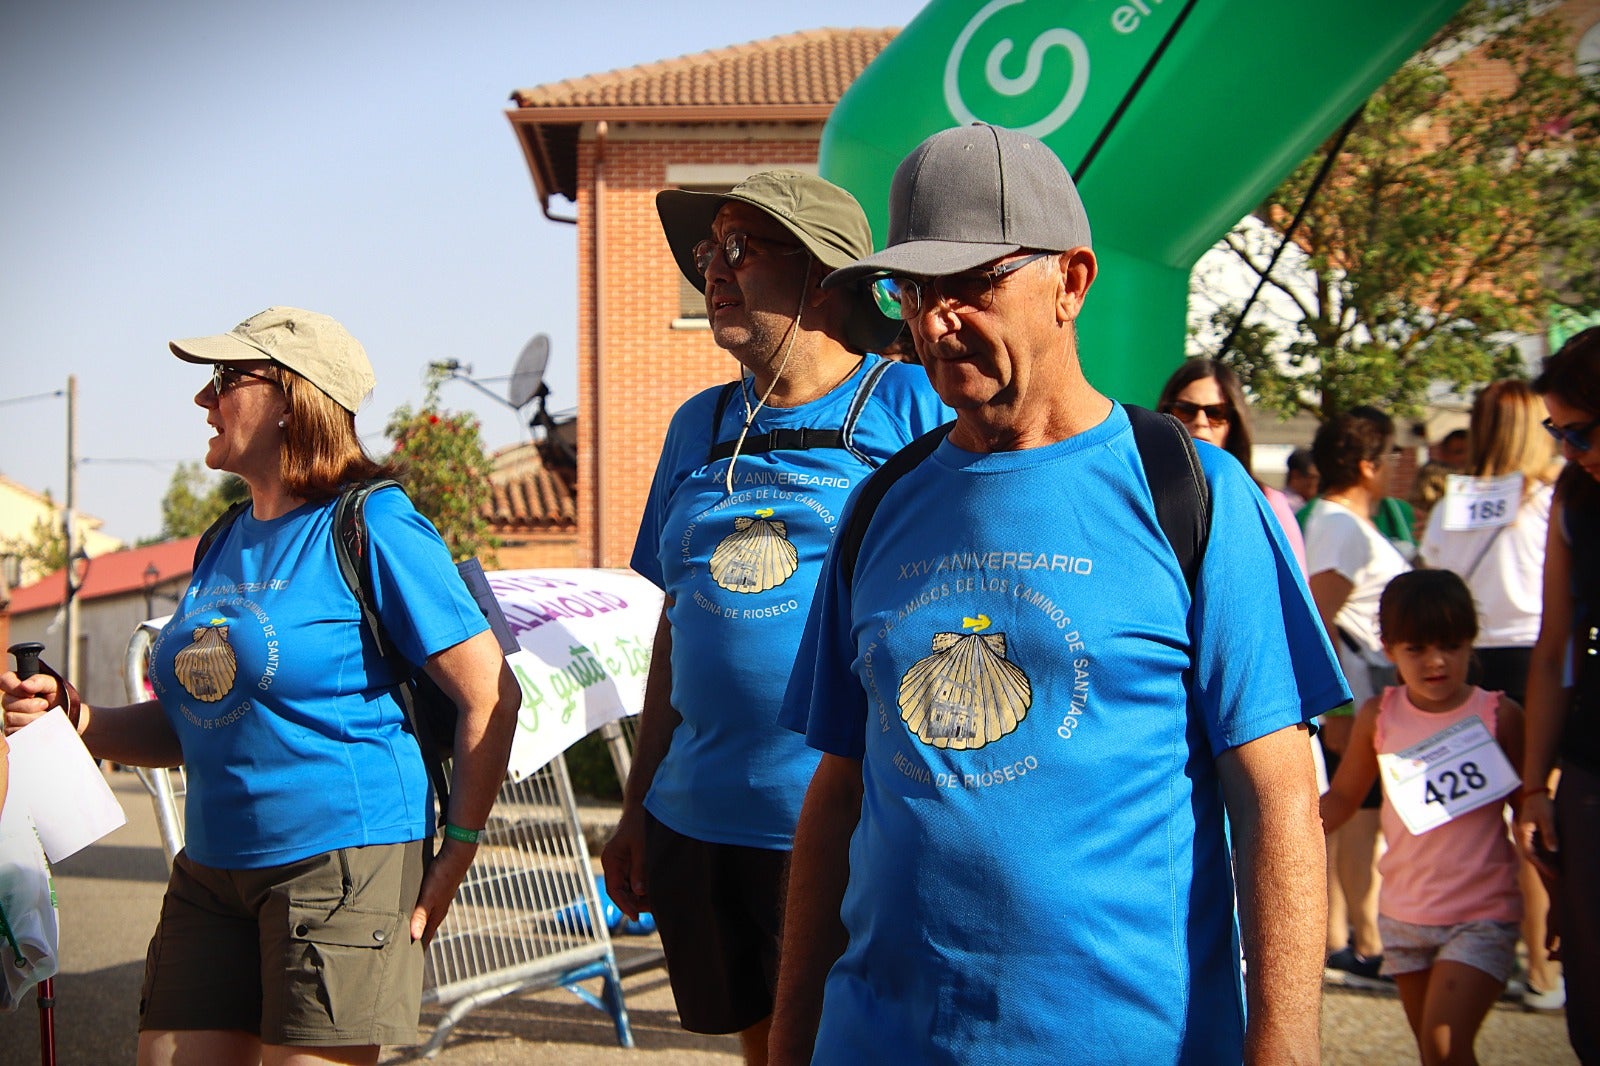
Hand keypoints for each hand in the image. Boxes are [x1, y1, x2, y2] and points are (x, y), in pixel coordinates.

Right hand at [1, 670, 59, 734]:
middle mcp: (11, 701)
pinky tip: (40, 725)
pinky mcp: (13, 731)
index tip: (30, 693)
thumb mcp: (53, 685)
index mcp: (19, 686)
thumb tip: (24, 685)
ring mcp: (11, 716)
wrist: (67, 716)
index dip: (14, 686)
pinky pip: (15, 730)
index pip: (5, 680)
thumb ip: (39, 681)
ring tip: (45, 715)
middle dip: (29, 705)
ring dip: (32, 717)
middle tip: (45, 704)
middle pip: (7, 702)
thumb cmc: (59, 698)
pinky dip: (31, 728)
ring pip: (11, 717)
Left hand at [410, 836, 476, 946]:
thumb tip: (413, 937)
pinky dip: (418, 915)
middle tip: (401, 955)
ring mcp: (438, 901)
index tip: (405, 965)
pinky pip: (425, 908)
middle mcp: (438, 911)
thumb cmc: (441, 875)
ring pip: (425, 920)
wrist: (456, 855)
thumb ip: (420, 915)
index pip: (424, 939)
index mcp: (436, 915)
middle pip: (424, 932)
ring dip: (416, 929)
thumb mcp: (428, 896)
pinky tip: (413, 911)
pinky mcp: (437, 891)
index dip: (415, 952)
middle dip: (414, 943)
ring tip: (404, 936)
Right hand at [600, 806, 649, 920]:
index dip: (624, 905)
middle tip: (653, 911)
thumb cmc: (640, 823)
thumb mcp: (641, 846)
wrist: (642, 806)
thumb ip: (639, 869)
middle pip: (621, 891)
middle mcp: (614, 864)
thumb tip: (639, 892)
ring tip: (657, 904)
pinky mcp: (631, 862)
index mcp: (611, 860)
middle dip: (635, 903)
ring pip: (629, 888)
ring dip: (640, 897)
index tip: (635, 916)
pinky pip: (634, 880)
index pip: (614, 889)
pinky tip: (656, 892)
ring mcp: (622, 864)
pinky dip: (643, 887)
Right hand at [1516, 792, 1558, 877]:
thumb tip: (1553, 850)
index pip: (1531, 855)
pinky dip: (1542, 853)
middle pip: (1530, 855)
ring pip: (1532, 851)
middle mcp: (1521, 835)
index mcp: (1523, 834)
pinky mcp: (1529, 831)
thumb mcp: (1547, 819)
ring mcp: (1524, 833)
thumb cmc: (1541, 805)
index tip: (1552, 873)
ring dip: (1542, 860)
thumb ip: (1549, 834)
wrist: (1535, 793)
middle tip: (1555, 874)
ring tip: (1554, 869)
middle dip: (1542, 866)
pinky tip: (1551, 857)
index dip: (1542, 866)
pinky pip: (1534, 846)